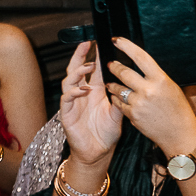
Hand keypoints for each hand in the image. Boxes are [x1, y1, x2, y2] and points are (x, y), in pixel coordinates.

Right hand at [57, 41, 121, 164]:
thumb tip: (128, 85)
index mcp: (96, 92)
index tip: (99, 42)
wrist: (98, 153)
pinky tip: (84, 89)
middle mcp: (83, 94)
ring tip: (88, 66)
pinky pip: (67, 99)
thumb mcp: (118, 113)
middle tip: (86, 44)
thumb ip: (121, 99)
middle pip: (77, 70)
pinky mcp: (67, 114)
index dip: (95, 56)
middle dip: (80, 56)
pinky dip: (74, 92)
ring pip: (69, 81)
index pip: (94, 70)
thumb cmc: (106, 133)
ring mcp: (73, 103)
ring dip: (78, 72)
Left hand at [104, 38, 195, 153]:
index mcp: (161, 80)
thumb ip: (155, 77)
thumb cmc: (179, 110)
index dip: (127, 46)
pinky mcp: (132, 115)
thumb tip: (140, 66)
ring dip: (112, 84)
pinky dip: (116, 99)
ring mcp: (139, 103)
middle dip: (114, 67)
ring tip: (111, 83)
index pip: (141, 57)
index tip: (117, 40)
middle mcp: (148, 90)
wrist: (180, 134)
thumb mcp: (171, 87)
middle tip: (110, 64)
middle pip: (124, 72)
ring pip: (117, 88)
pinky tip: (117, 98)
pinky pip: (118, 103)